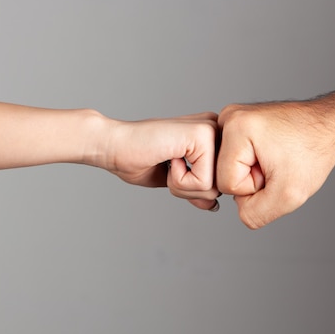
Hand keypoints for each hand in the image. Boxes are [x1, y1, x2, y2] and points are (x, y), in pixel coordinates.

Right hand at [96, 112, 220, 210]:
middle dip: (189, 190)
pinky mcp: (203, 134)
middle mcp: (216, 128)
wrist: (113, 145)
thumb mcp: (174, 181)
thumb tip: (214, 205)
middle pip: (221, 187)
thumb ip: (197, 190)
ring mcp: (211, 129)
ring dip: (182, 186)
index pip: (220, 183)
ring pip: (214, 188)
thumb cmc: (137, 159)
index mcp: (211, 136)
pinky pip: (204, 182)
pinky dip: (179, 181)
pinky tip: (167, 158)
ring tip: (166, 161)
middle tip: (167, 166)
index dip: (192, 189)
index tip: (170, 167)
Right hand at [217, 102, 334, 227]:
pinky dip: (253, 163)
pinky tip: (272, 152)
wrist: (330, 126)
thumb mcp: (288, 196)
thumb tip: (240, 212)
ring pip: (228, 168)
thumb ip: (255, 215)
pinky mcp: (237, 123)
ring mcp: (231, 118)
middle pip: (223, 175)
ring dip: (253, 171)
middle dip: (253, 179)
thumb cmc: (314, 152)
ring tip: (275, 157)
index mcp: (234, 126)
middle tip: (277, 163)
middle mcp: (228, 117)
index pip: (227, 184)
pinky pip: (235, 159)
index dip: (255, 186)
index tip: (276, 168)